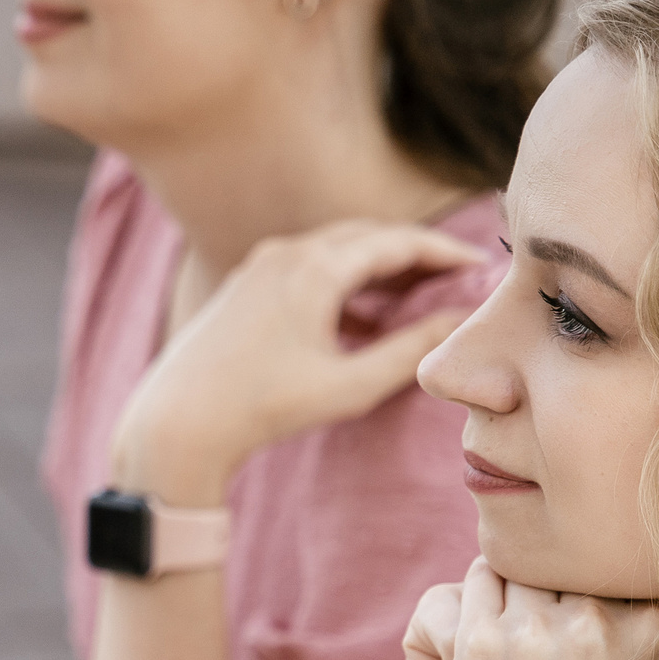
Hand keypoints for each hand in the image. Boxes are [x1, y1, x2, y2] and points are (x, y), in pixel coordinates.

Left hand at [109, 220, 483, 504]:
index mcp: (315, 269)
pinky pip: (306, 269)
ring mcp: (259, 266)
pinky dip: (342, 284)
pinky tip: (360, 321)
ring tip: (415, 300)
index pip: (396, 242)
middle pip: (366, 238)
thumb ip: (409, 351)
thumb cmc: (263, 407)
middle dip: (413, 255)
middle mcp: (286, 253)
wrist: (177, 421)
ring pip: (334, 252)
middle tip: (454, 278)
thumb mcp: (349, 385)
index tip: (481, 265)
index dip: (444, 252)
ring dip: (376, 270)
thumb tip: (457, 323)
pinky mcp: (243, 287)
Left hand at [447, 558, 658, 659]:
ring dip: (537, 569)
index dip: (635, 560)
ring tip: (543, 592)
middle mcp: (595, 626)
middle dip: (586, 561)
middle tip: (579, 578)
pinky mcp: (479, 644)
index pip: (644, 560)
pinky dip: (496, 581)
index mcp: (655, 636)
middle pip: (588, 553)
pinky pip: (484, 575)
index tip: (625, 575)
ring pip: (532, 556)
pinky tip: (507, 598)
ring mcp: (531, 633)